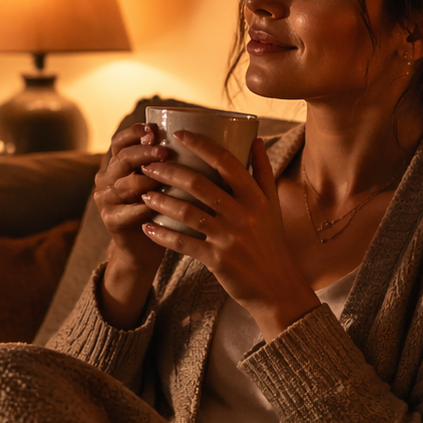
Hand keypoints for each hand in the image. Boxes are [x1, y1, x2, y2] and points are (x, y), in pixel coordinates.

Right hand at [91, 123, 171, 324]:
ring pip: (126, 184)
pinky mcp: (111, 220)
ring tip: (166, 178)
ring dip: (147, 180)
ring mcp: (106, 199)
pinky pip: (129, 211)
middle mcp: (107, 177)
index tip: (154, 128)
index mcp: (119, 163)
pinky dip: (145, 208)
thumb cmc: (165, 207)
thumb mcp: (168, 179)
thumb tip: (214, 135)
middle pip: (122, 159)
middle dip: (143, 153)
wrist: (149, 246)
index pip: (120, 140)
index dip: (134, 133)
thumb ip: (177, 160)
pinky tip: (160, 206)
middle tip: (164, 152)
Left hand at [139, 132, 319, 340]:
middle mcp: (244, 214)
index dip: (201, 145)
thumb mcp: (273, 206)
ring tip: (144, 194)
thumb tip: (256, 139)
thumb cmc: (271, 242)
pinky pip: (184, 244)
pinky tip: (147, 228)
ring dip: (162, 201)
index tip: (178, 134)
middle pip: (200, 184)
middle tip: (148, 166)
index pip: (227, 162)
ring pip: (188, 213)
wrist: (277, 288)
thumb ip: (263, 172)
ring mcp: (231, 238)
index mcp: (256, 197)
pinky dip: (163, 235)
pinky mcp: (219, 260)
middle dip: (169, 172)